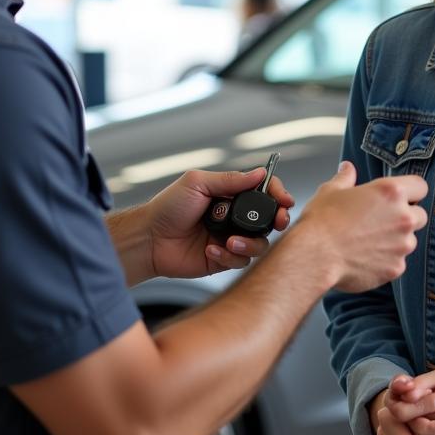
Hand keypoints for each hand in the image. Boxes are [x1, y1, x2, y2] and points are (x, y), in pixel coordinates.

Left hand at [131, 167, 294, 279]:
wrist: (149, 239)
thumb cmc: (167, 208)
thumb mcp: (197, 183)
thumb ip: (230, 179)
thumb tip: (260, 173)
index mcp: (229, 195)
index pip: (262, 192)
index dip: (277, 194)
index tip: (284, 200)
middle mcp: (233, 217)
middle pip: (268, 219)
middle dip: (277, 220)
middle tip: (277, 222)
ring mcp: (229, 238)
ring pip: (258, 243)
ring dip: (249, 243)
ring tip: (230, 241)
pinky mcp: (222, 259)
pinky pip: (239, 261)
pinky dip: (228, 256)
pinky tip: (210, 249)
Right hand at [293, 162, 427, 292]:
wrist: (314, 256)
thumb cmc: (322, 221)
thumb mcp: (331, 191)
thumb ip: (345, 178)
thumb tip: (347, 168)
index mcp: (391, 192)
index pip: (420, 187)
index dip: (411, 191)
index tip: (401, 197)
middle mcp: (403, 217)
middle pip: (419, 215)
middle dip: (405, 217)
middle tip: (381, 221)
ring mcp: (402, 245)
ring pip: (409, 241)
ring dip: (396, 241)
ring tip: (368, 242)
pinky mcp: (396, 268)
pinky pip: (398, 262)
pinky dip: (386, 261)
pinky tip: (365, 258)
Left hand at [388, 365, 434, 434]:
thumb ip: (434, 386)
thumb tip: (401, 393)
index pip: (414, 383)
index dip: (399, 397)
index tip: (395, 407)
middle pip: (415, 401)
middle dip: (402, 414)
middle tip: (397, 423)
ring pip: (422, 420)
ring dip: (414, 430)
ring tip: (414, 434)